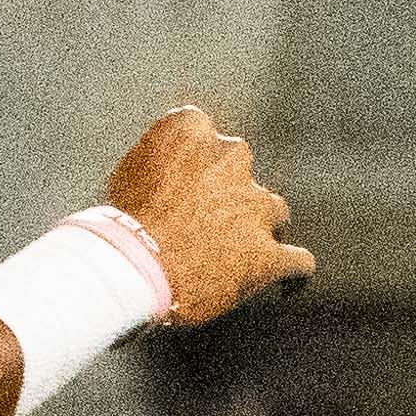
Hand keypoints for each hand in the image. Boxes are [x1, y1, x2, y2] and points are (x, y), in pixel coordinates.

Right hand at [103, 106, 312, 324]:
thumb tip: (165, 180)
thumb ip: (156, 164)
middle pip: (240, 171)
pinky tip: (288, 284)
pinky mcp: (267, 254)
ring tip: (239, 256)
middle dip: (227, 193)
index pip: (203, 133)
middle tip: (202, 224)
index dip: (196, 162)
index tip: (185, 182)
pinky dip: (294, 274)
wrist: (129, 267)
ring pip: (274, 211)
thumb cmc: (116, 224)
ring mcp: (255, 205)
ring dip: (260, 228)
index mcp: (192, 130)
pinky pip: (298, 262)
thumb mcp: (125, 174)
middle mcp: (231, 157)